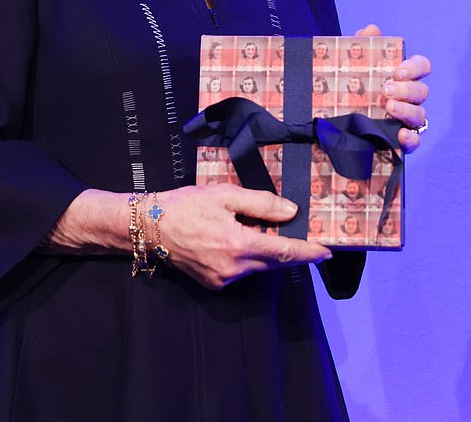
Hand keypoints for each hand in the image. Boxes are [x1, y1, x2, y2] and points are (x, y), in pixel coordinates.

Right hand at [156, 184, 331, 289]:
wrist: (151, 226)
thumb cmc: (186, 205)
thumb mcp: (224, 194)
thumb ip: (261, 203)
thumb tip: (290, 212)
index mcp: (238, 243)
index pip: (283, 251)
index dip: (307, 252)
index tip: (326, 251)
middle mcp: (233, 267)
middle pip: (274, 262)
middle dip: (291, 251)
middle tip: (305, 239)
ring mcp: (223, 279)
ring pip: (258, 267)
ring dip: (267, 252)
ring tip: (263, 231)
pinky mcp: (214, 284)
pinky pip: (242, 272)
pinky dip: (249, 258)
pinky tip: (240, 241)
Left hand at [355, 24, 429, 152]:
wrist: (331, 116)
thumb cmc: (347, 84)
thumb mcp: (349, 63)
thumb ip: (360, 44)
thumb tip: (371, 30)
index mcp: (400, 76)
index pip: (420, 66)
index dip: (414, 67)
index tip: (397, 71)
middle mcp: (407, 97)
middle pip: (421, 91)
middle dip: (406, 90)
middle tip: (386, 89)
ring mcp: (405, 119)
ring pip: (420, 114)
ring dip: (407, 111)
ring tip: (389, 107)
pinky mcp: (399, 140)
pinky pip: (414, 141)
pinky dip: (411, 139)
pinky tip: (400, 135)